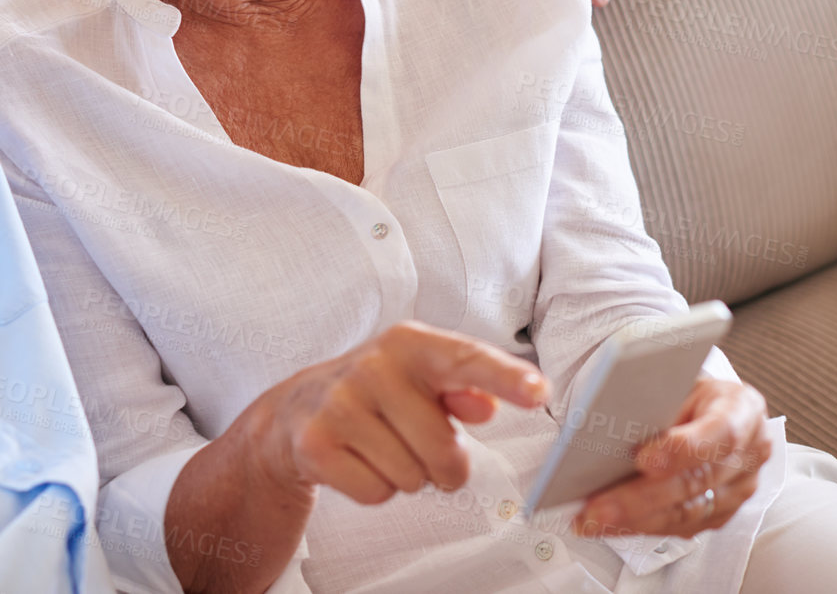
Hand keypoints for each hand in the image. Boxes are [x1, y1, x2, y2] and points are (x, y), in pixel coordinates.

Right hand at [243, 320, 549, 505]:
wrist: (296, 409)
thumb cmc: (377, 393)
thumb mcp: (422, 379)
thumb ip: (464, 387)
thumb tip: (488, 403)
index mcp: (409, 343)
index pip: (466, 359)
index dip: (506, 377)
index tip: (540, 392)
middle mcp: (373, 367)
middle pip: (444, 450)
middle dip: (441, 464)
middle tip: (415, 444)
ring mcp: (340, 404)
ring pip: (411, 477)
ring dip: (405, 475)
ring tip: (381, 446)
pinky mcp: (317, 444)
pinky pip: (377, 493)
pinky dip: (374, 488)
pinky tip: (357, 460)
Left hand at [573, 376, 771, 537]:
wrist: (711, 407)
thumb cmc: (687, 390)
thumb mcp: (676, 379)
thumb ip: (656, 398)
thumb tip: (611, 422)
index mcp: (742, 409)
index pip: (720, 432)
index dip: (682, 449)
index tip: (642, 459)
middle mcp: (749, 453)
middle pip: (696, 481)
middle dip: (641, 498)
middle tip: (598, 507)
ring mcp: (739, 489)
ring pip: (686, 512)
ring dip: (634, 520)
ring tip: (592, 520)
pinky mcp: (722, 513)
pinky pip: (681, 526)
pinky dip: (640, 526)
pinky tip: (608, 525)